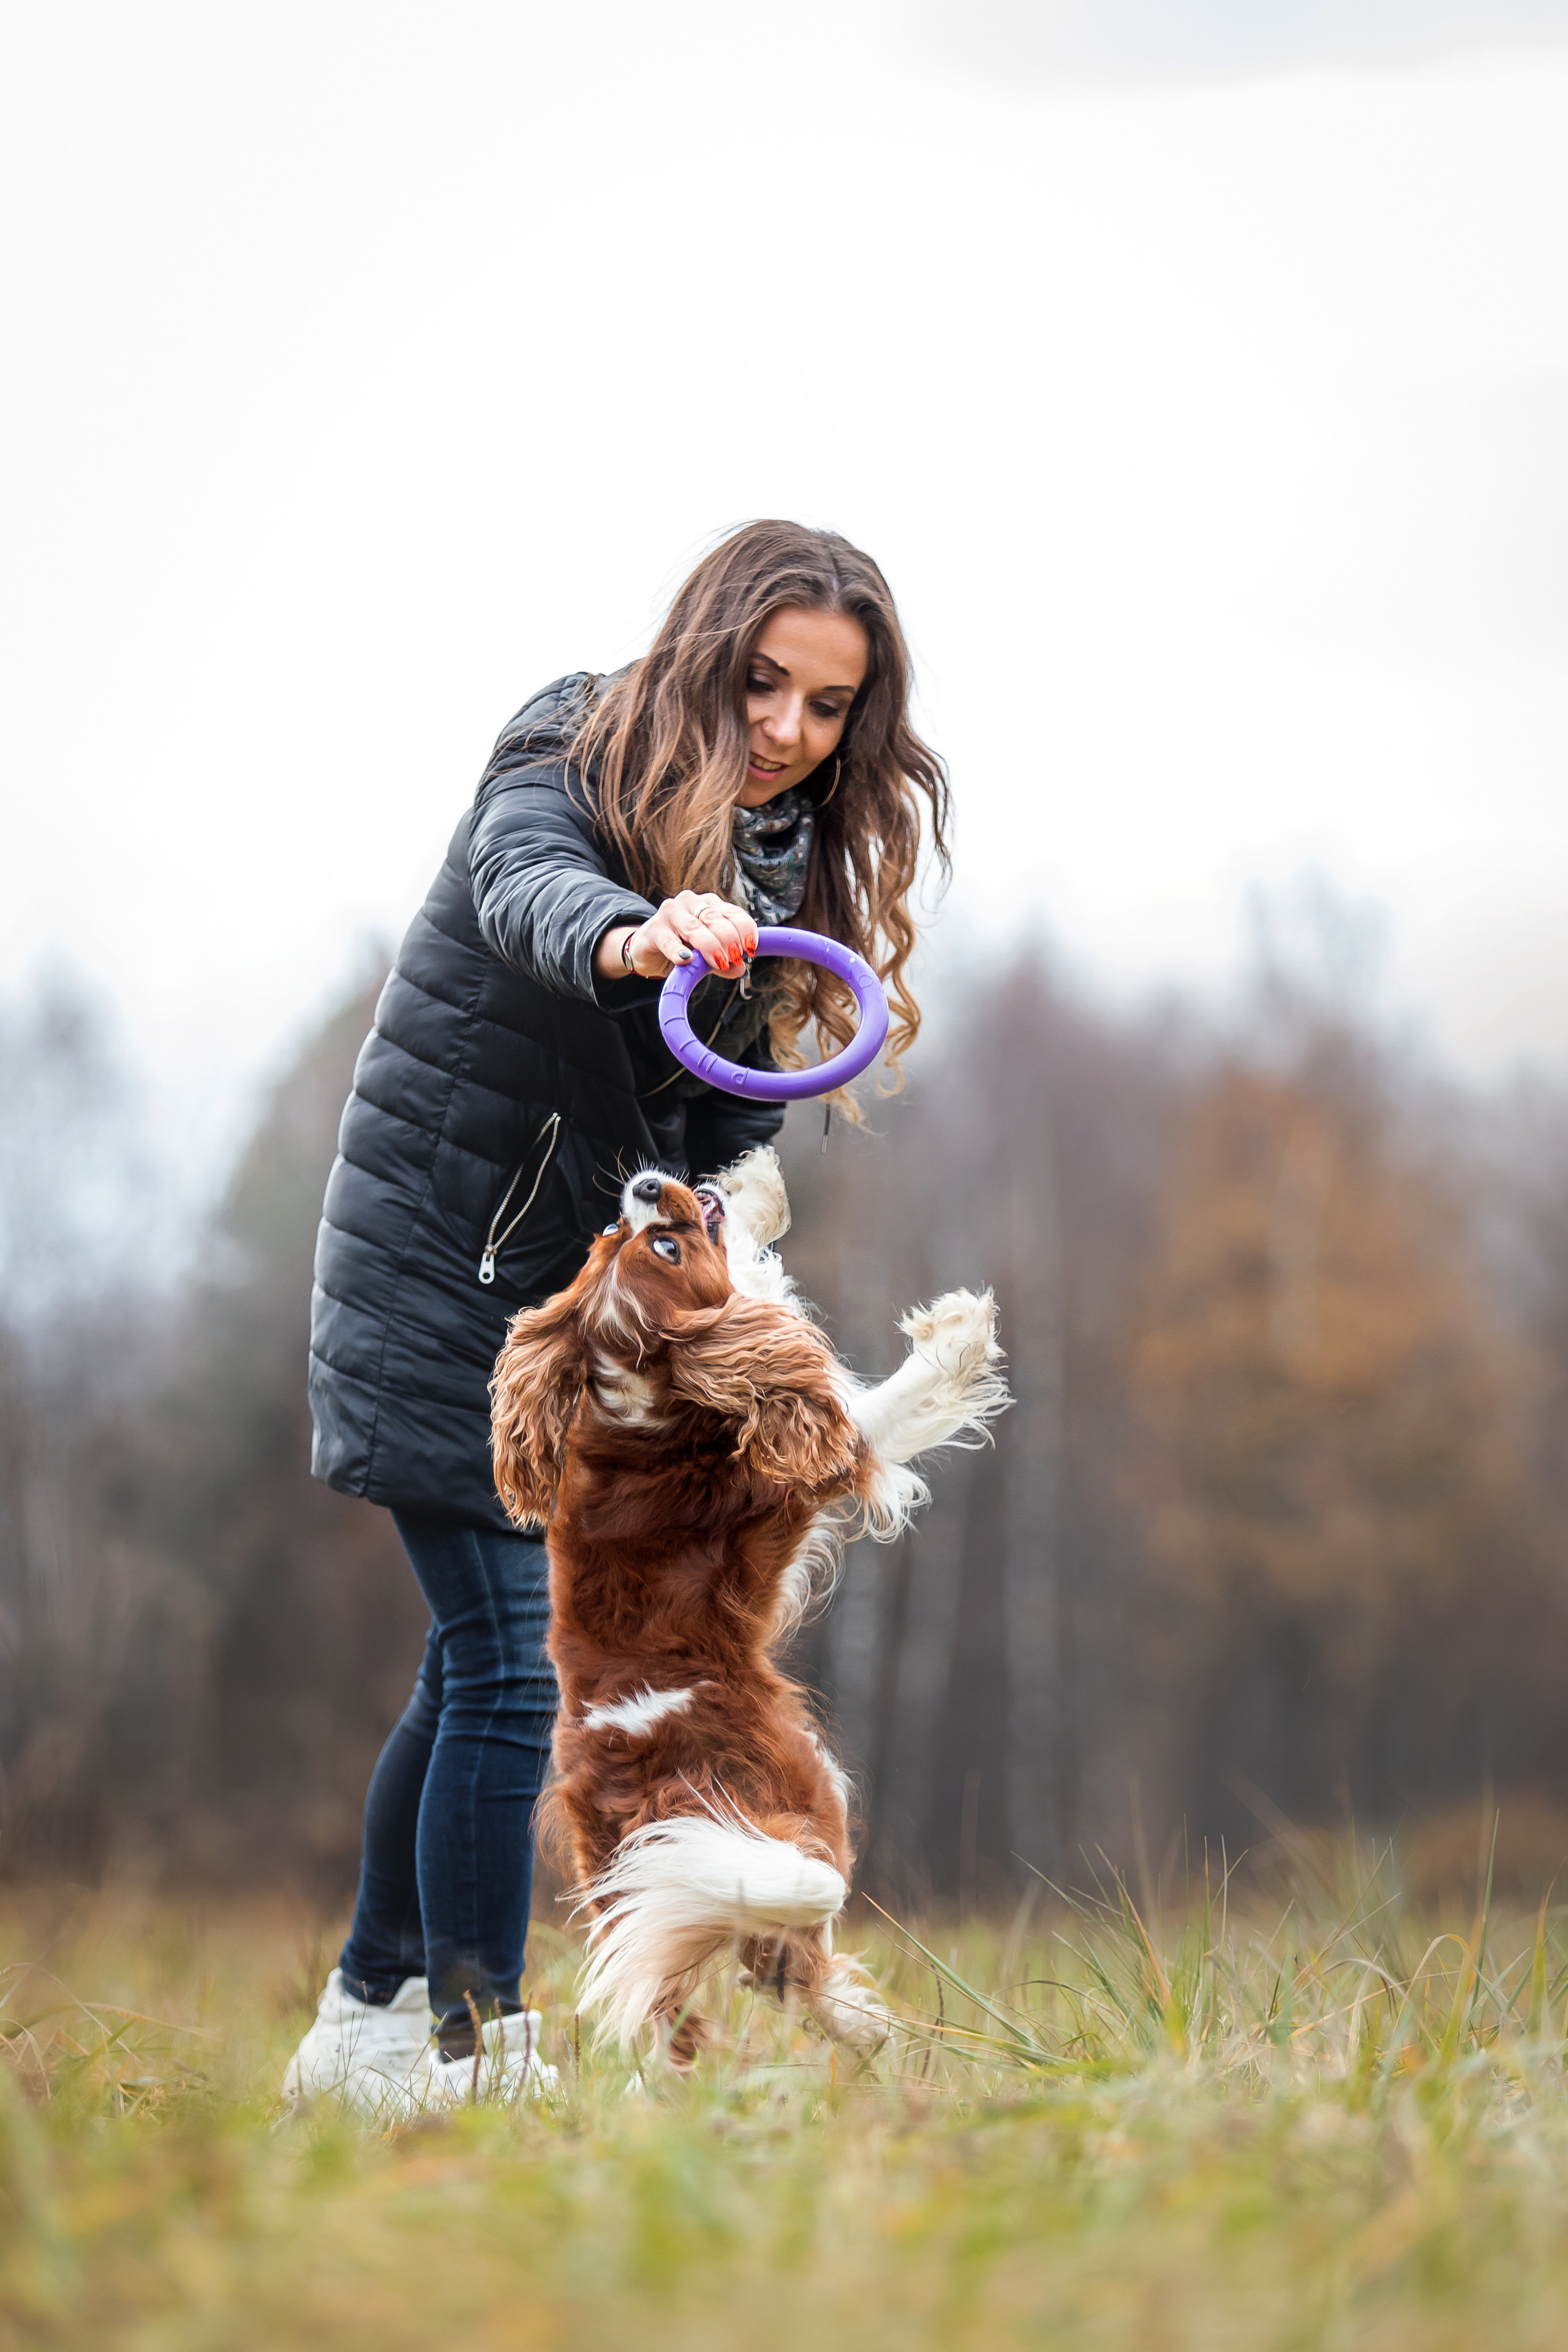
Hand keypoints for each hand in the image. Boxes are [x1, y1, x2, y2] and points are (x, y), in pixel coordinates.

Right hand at [597, 892, 758, 981]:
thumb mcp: (707, 954)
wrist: (648, 949)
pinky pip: (668, 940)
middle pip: (715, 918)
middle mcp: (691, 902)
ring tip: (719, 962)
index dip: (745, 929)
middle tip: (734, 959)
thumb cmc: (683, 947)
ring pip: (694, 927)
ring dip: (709, 945)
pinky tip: (685, 960)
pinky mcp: (654, 928)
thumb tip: (740, 969)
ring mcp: (671, 913)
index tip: (751, 949)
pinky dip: (678, 950)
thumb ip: (724, 960)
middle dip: (728, 939)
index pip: (733, 912)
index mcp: (709, 904)